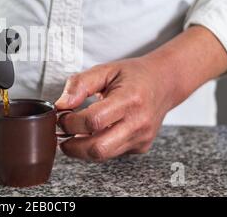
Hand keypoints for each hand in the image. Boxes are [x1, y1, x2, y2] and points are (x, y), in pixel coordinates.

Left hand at [55, 57, 171, 161]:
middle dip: (72, 145)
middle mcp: (139, 122)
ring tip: (74, 134)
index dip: (71, 122)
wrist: (164, 83)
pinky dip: (96, 146)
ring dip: (81, 149)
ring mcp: (142, 138)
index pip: (93, 121)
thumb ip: (80, 84)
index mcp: (130, 99)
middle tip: (61, 133)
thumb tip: (61, 104)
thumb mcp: (105, 69)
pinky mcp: (141, 147)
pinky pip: (112, 153)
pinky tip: (93, 133)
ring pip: (103, 155)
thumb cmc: (134, 75)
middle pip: (98, 148)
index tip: (62, 116)